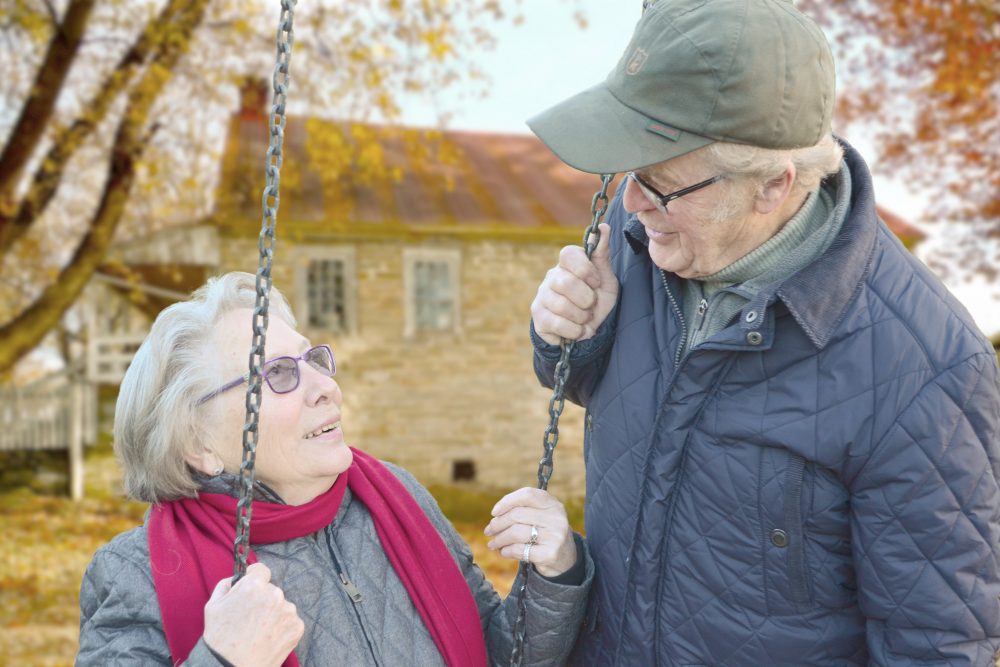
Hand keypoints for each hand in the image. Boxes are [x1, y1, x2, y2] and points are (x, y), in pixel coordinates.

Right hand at [202, 562, 303, 666]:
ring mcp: (288, 611)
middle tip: (251, 618)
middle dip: (263, 599)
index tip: (252, 588)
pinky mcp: (297, 627)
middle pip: (271, 590)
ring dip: (274, 613)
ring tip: (259, 631)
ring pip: (281, 605)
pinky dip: (282, 627)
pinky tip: (268, 638)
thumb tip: (238, 577)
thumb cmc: (220, 638)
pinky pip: (290, 620)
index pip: (261, 570)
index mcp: (254, 586)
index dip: (255, 578)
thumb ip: (227, 584)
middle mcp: (275, 595)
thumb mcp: (213, 605)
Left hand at [484, 487, 576, 577]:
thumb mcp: (541, 516)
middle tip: (488, 531)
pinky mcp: (550, 554)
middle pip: (517, 515)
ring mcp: (555, 536)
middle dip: (498, 524)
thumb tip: (495, 516)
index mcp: (552, 504)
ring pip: (516, 533)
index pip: (527, 495)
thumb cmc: (545, 532)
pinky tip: (503, 552)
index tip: (494, 512)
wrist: (565, 558)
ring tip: (493, 543)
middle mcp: (556, 518)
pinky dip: (507, 551)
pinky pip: (519, 550)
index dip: (507, 501)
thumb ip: (522, 510)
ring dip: (499, 539)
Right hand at [531, 222, 618, 345]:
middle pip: (565, 282)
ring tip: (585, 318)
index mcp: (568, 264)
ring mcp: (542, 296)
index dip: (585, 270)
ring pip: (561, 305)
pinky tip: (578, 330)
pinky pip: (556, 323)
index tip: (596, 282)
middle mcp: (551, 277)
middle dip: (586, 299)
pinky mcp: (538, 316)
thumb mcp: (606, 278)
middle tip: (591, 305)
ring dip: (582, 317)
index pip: (568, 254)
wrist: (589, 329)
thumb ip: (602, 254)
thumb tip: (603, 227)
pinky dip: (574, 331)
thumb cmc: (597, 300)